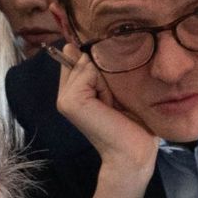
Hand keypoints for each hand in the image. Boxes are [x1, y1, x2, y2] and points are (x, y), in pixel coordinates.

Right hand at [53, 43, 157, 179]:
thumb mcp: (114, 88)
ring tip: (112, 103)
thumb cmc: (132, 122)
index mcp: (73, 89)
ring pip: (85, 63)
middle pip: (82, 57)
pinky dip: (103, 85)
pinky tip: (108, 104)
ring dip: (105, 78)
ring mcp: (64, 98)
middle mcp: (64, 93)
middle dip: (102, 70)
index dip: (97, 63)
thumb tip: (71, 45)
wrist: (133, 152)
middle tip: (113, 99)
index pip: (78, 56)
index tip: (111, 88)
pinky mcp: (70, 102)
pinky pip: (86, 72)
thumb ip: (94, 69)